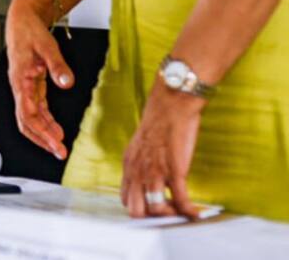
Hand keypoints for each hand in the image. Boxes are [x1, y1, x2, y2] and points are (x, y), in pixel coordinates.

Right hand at [5, 0, 74, 158]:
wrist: (22, 20)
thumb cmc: (31, 31)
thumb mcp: (47, 45)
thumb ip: (57, 66)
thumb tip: (67, 84)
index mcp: (20, 80)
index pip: (27, 113)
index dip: (41, 131)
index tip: (56, 143)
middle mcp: (19, 88)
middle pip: (26, 121)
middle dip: (42, 139)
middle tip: (60, 153)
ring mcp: (24, 88)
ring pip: (30, 118)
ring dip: (43, 134)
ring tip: (59, 147)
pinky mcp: (30, 87)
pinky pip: (36, 109)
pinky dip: (46, 122)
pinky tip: (57, 130)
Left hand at [120, 84, 203, 218]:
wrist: (171, 105)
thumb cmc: (160, 124)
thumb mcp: (141, 145)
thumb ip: (141, 163)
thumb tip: (149, 179)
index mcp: (129, 165)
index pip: (125, 199)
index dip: (140, 208)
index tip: (154, 207)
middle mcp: (138, 171)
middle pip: (136, 210)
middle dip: (152, 217)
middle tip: (167, 211)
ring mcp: (156, 172)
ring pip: (156, 209)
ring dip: (171, 216)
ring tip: (181, 211)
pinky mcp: (175, 170)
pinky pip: (181, 200)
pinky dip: (189, 212)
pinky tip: (197, 213)